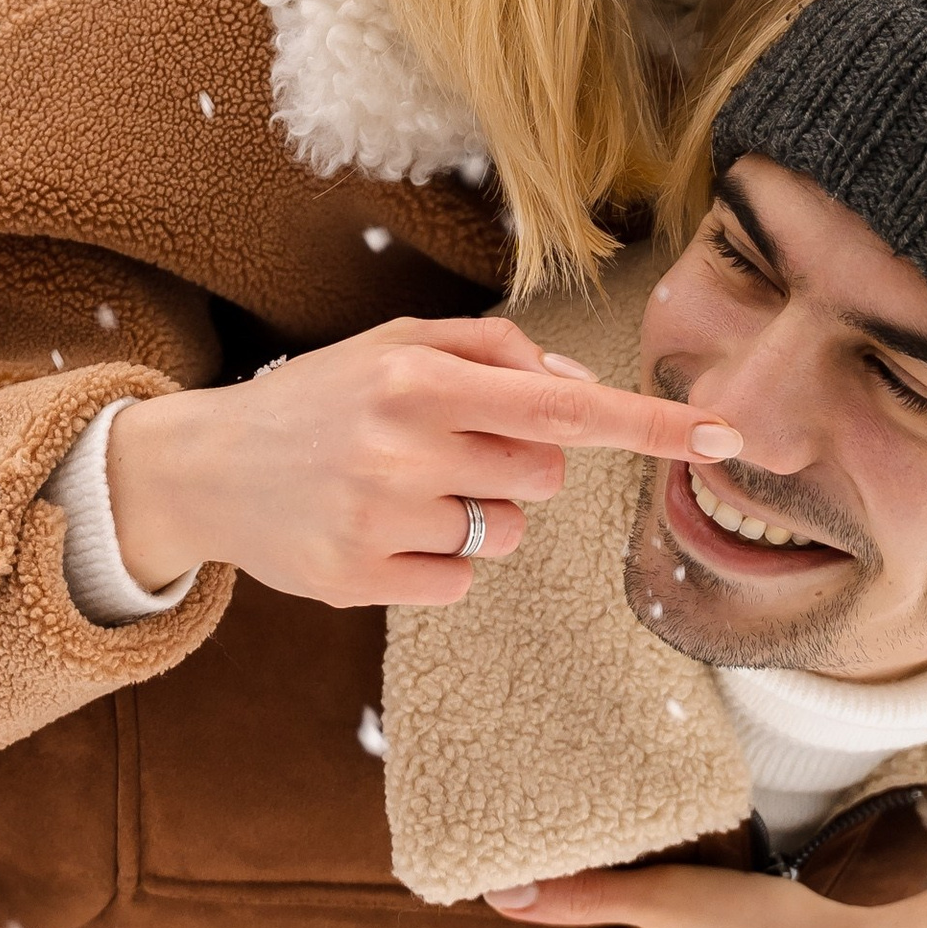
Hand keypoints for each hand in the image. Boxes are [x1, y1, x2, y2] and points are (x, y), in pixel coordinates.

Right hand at [102, 314, 737, 609]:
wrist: (202, 467)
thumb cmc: (320, 398)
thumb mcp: (394, 345)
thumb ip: (490, 352)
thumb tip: (575, 390)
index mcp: (417, 377)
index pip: (561, 405)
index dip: (648, 424)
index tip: (724, 437)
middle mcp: (401, 446)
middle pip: (543, 475)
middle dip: (513, 464)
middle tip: (439, 449)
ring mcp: (381, 518)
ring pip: (506, 534)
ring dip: (475, 515)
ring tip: (399, 489)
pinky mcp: (362, 580)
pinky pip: (461, 582)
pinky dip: (436, 561)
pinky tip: (380, 531)